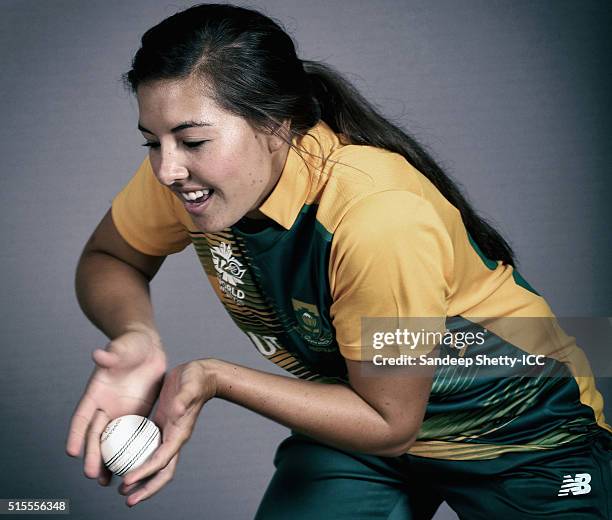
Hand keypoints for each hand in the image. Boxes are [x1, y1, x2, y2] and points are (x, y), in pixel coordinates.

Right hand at [65, 328, 166, 485]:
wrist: (148, 346)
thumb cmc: (130, 345)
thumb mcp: (122, 348)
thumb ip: (112, 354)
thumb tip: (98, 354)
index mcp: (95, 392)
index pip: (81, 417)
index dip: (75, 434)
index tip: (71, 452)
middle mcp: (105, 406)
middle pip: (95, 435)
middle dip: (92, 455)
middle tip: (92, 475)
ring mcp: (121, 411)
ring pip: (111, 441)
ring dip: (107, 460)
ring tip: (105, 482)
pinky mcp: (137, 414)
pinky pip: (130, 436)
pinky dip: (127, 452)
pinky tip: (128, 468)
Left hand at [119, 359, 217, 505]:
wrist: (200, 375)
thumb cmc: (196, 379)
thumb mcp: (189, 386)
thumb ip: (184, 398)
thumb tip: (178, 409)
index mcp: (179, 434)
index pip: (160, 461)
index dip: (144, 473)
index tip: (127, 481)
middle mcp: (174, 439)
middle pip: (161, 473)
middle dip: (145, 489)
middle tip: (126, 499)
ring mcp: (168, 435)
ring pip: (155, 465)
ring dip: (141, 480)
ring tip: (123, 489)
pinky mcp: (161, 427)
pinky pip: (149, 450)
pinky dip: (138, 461)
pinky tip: (124, 461)